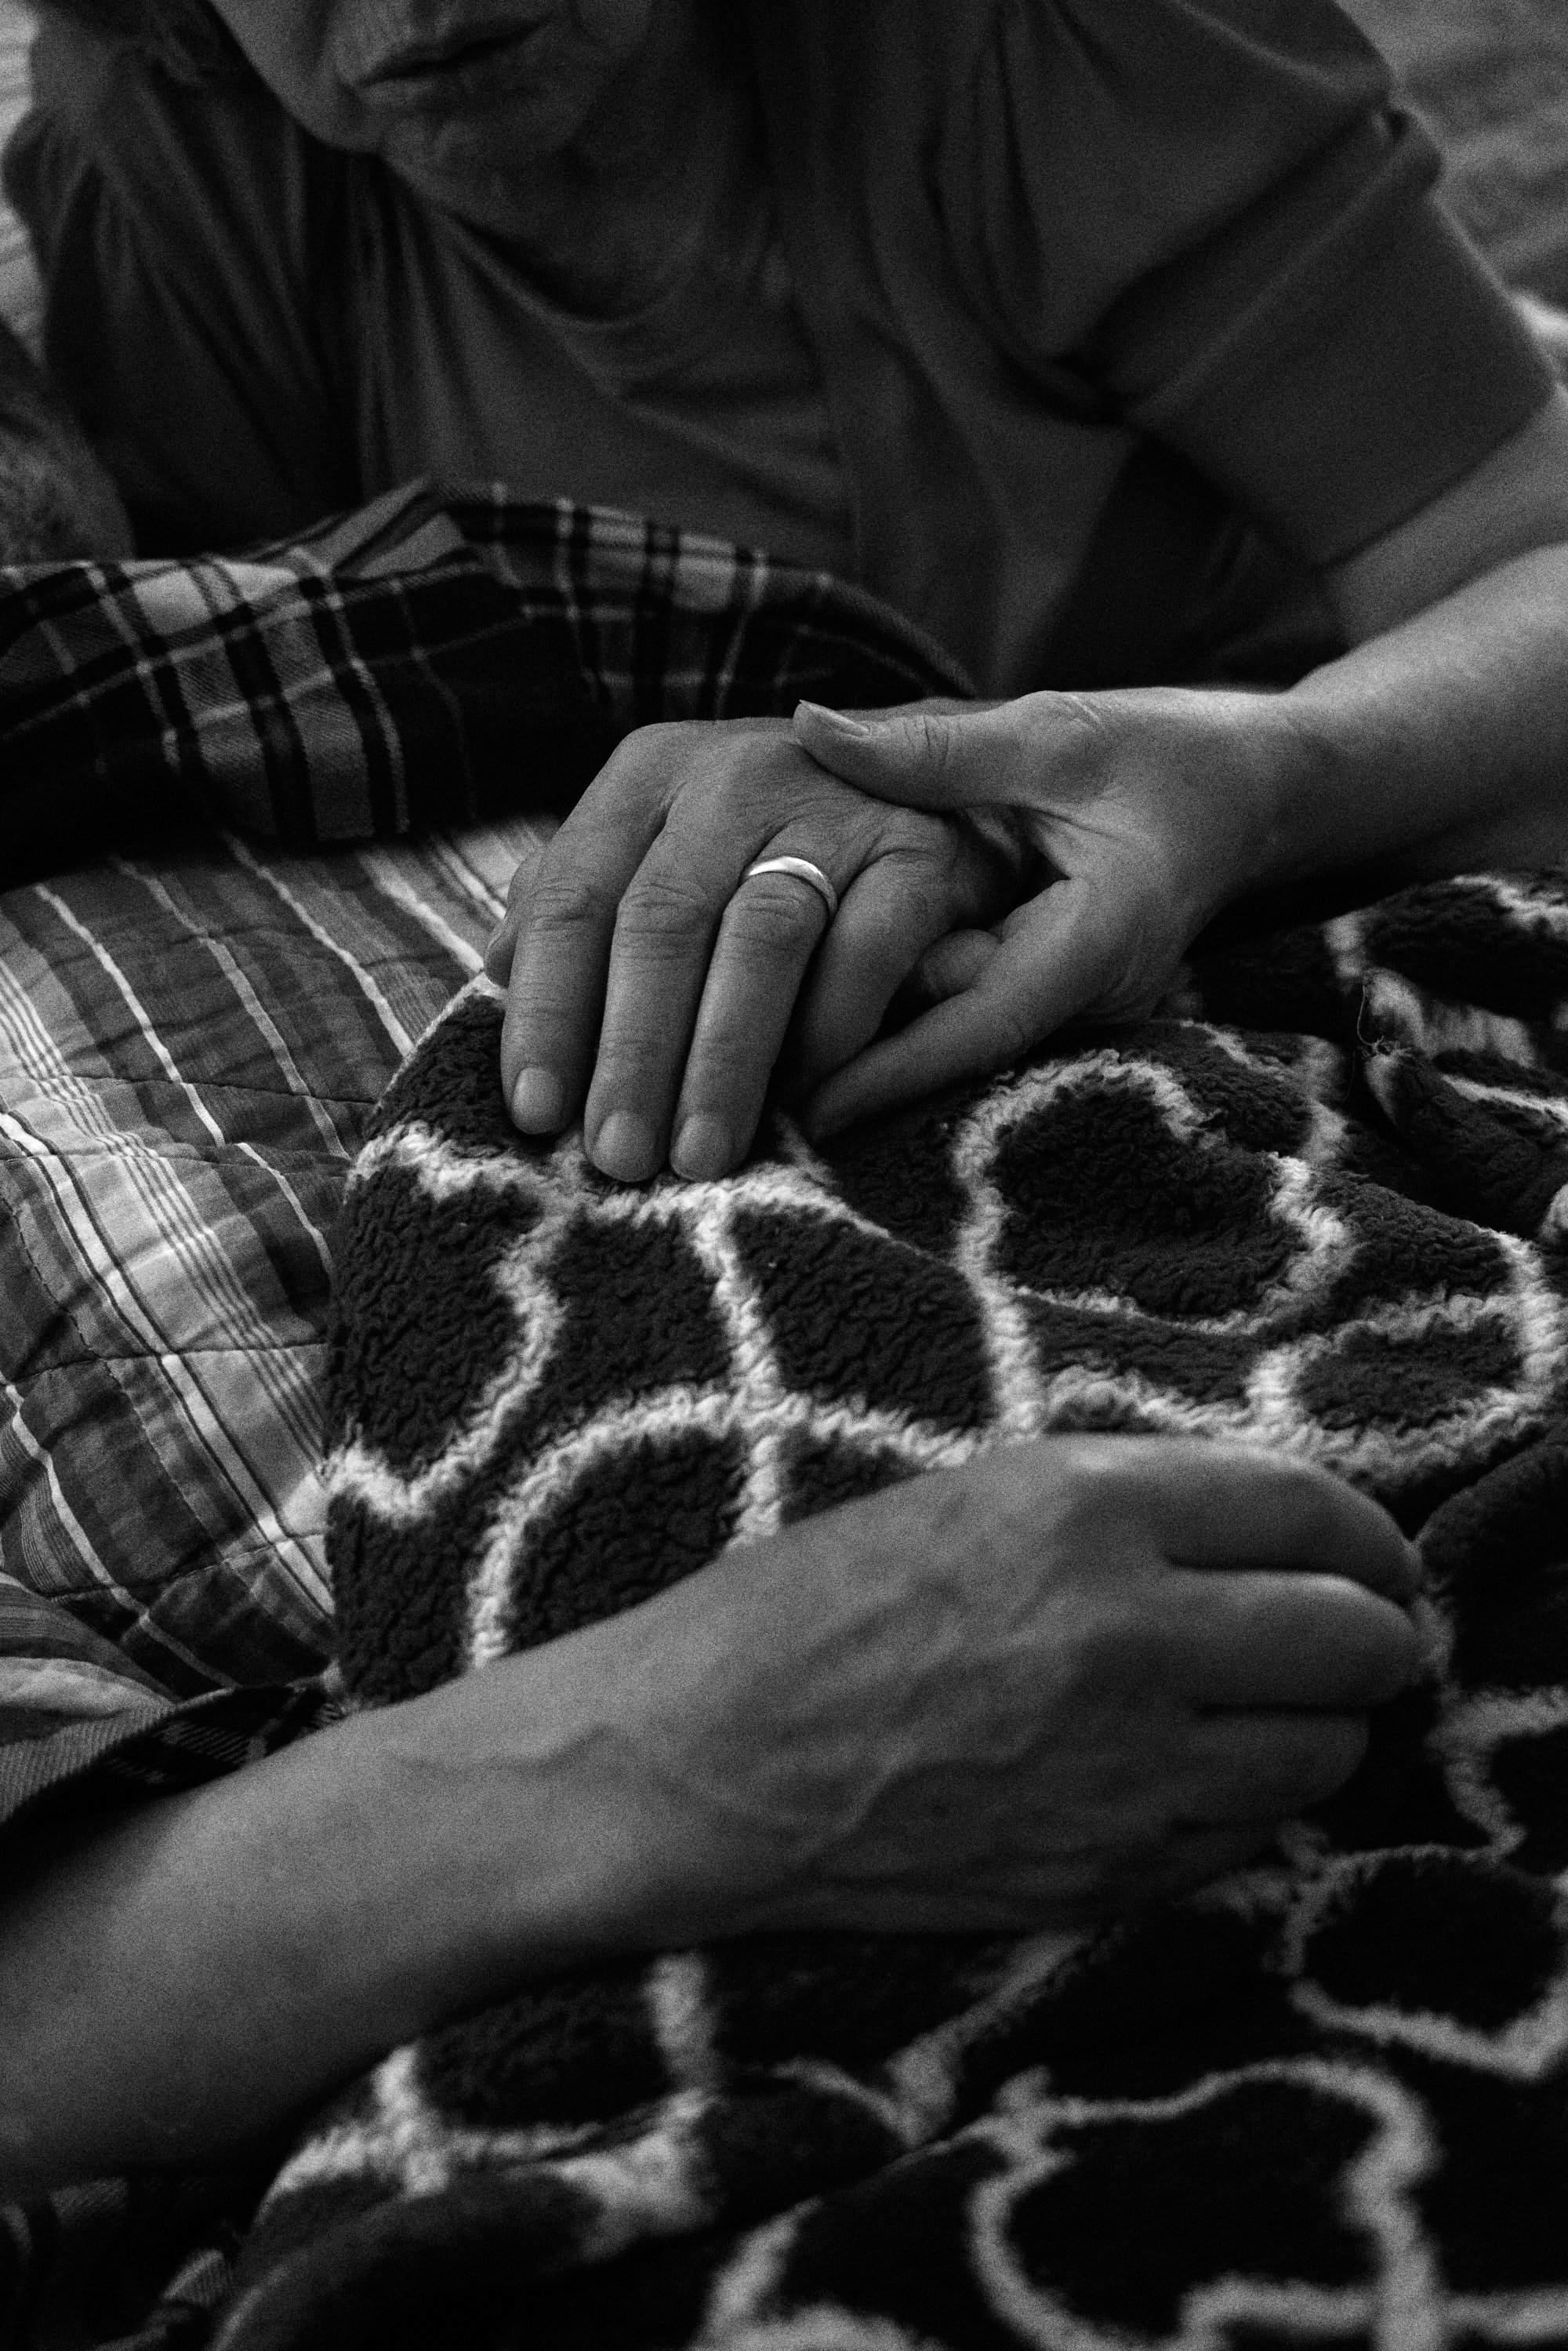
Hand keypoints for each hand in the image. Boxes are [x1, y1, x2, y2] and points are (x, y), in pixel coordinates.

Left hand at [484, 714, 1025, 1181]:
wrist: (938, 790)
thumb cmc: (768, 851)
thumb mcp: (665, 851)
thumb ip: (583, 898)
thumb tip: (498, 969)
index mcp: (651, 775)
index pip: (576, 897)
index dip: (550, 1010)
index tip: (536, 1113)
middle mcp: (734, 774)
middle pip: (662, 921)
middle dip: (633, 1052)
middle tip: (619, 1157)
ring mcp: (831, 804)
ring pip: (760, 939)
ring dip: (722, 1059)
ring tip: (698, 1156)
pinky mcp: (918, 850)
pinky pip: (864, 952)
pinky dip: (828, 1035)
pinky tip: (800, 1105)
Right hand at [607, 1436, 1422, 1932]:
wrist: (696, 1761)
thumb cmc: (808, 1609)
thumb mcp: (970, 1495)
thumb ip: (1130, 1502)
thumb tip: (1273, 1527)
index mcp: (1082, 1509)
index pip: (1315, 1511)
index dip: (1365, 1535)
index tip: (1367, 1554)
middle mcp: (1125, 1632)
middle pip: (1358, 1639)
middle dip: (1370, 1634)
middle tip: (1347, 1634)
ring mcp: (1123, 1768)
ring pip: (1328, 1752)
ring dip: (1314, 1727)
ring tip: (1258, 1711)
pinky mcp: (1105, 1872)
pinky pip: (1253, 1840)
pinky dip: (1245, 1807)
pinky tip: (1182, 1778)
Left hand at [792, 687, 1286, 1137]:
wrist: (1252, 794)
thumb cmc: (1166, 756)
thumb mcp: (1056, 734)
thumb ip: (935, 747)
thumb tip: (809, 727)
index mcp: (1097, 940)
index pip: (981, 1024)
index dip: (895, 1071)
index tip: (809, 1109)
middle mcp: (1083, 996)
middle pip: (950, 1044)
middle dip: (854, 1068)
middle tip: (740, 1098)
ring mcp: (1065, 1005)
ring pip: (948, 1035)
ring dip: (862, 1047)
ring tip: (751, 1082)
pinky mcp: (1043, 994)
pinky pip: (957, 1012)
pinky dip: (890, 1010)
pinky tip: (803, 1020)